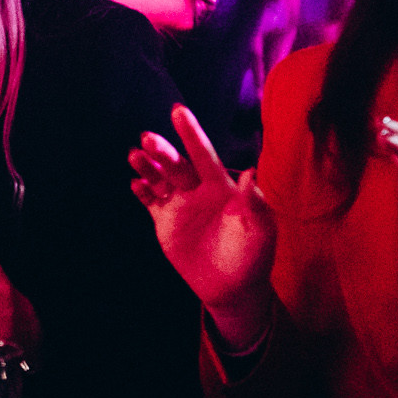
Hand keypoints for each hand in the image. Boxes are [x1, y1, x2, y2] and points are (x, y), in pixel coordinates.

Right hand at [129, 104, 276, 347]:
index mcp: (221, 187)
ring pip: (159, 178)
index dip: (192, 134)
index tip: (178, 110)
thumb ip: (255, 203)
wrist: (233, 287)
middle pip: (177, 164)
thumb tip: (249, 173)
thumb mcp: (261, 231)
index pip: (204, 155)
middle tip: (148, 139)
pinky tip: (136, 184)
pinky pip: (151, 202)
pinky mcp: (166, 223)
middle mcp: (198, 191)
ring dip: (147, 166)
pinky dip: (142, 191)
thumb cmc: (254, 256)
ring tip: (135, 156)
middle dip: (162, 150)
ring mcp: (180, 205)